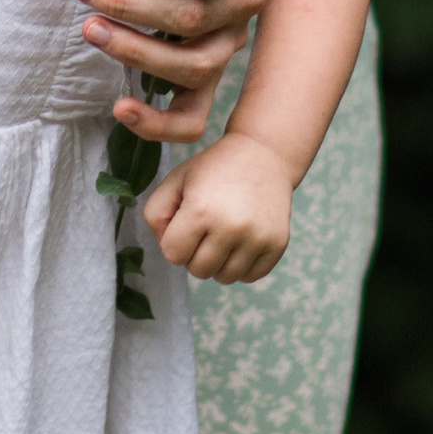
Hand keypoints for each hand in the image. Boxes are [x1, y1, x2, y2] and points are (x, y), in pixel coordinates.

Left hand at [71, 0, 269, 143]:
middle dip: (129, 5)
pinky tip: (120, 108)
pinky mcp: (207, 77)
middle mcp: (246, 2)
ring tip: (90, 28)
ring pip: (192, 67)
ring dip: (134, 51)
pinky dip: (158, 123)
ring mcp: (229, 44)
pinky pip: (193, 117)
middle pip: (193, 18)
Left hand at [143, 136, 292, 284]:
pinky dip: (242, 265)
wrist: (263, 155)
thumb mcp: (175, 180)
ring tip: (223, 235)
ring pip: (225, 278)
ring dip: (219, 262)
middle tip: (205, 229)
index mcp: (201, 211)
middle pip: (199, 271)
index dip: (175, 241)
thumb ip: (156, 215)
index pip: (173, 255)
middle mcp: (231, 227)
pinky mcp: (277, 244)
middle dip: (195, 254)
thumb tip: (169, 251)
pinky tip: (241, 241)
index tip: (186, 224)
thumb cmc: (213, 170)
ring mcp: (257, 238)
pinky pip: (250, 277)